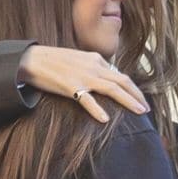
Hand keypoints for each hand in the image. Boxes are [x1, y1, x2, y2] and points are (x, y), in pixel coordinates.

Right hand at [18, 45, 147, 122]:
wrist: (31, 59)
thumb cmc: (53, 61)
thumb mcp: (79, 59)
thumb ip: (94, 68)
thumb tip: (108, 78)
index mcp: (96, 59)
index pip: (120, 75)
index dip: (133, 88)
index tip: (141, 99)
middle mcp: (93, 66)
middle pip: (122, 81)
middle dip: (137, 95)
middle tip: (146, 109)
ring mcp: (82, 76)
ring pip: (112, 89)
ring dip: (128, 101)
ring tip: (139, 112)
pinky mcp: (69, 86)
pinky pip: (86, 99)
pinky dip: (97, 109)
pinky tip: (105, 119)